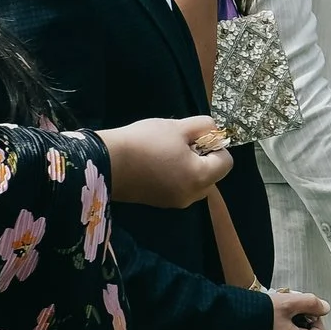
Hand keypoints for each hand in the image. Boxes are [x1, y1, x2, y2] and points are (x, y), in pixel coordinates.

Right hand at [97, 115, 234, 208]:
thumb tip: (213, 131)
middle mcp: (190, 195)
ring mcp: (173, 202)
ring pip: (194, 183)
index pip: (226, 163)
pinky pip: (177, 189)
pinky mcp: (157, 203)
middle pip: (212, 176)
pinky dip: (175, 177)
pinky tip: (156, 163)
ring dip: (189, 168)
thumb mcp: (178, 126)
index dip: (216, 146)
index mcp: (200, 177)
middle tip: (182, 145)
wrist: (104, 162)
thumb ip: (203, 126)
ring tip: (167, 153)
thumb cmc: (145, 142)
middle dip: (204, 159)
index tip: (197, 137)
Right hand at [264, 290, 329, 329]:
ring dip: (288, 326)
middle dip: (300, 321)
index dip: (316, 319)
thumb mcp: (290, 302)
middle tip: (290, 308)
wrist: (227, 322)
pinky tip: (267, 320)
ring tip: (277, 312)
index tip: (306, 309)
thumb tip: (324, 308)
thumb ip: (311, 303)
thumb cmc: (259, 314)